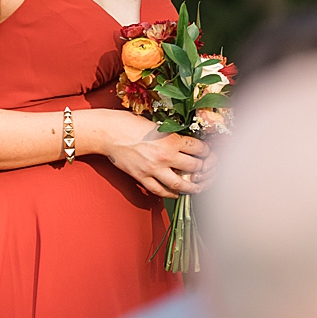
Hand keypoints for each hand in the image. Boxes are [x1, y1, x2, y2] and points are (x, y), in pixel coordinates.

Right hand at [89, 109, 211, 197]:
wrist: (109, 132)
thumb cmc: (131, 124)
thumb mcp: (158, 125)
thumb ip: (173, 136)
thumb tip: (188, 144)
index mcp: (171, 139)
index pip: (199, 148)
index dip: (206, 151)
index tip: (207, 153)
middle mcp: (165, 156)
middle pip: (194, 167)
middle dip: (202, 169)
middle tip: (204, 170)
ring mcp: (153, 169)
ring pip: (179, 183)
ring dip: (192, 187)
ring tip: (197, 188)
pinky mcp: (142, 177)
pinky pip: (160, 190)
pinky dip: (170, 194)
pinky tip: (176, 193)